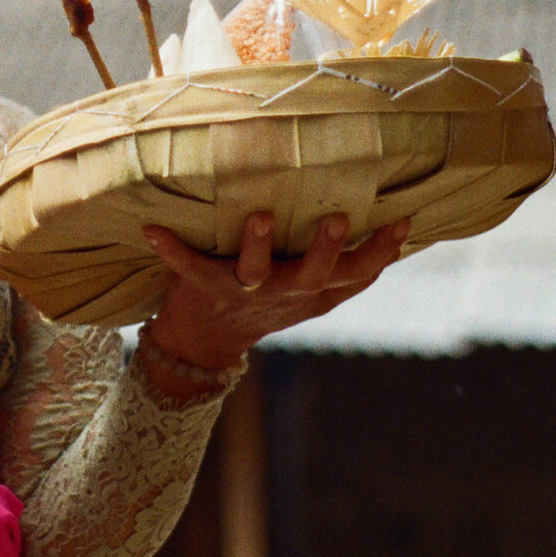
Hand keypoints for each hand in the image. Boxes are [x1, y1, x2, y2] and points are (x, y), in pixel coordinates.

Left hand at [136, 211, 408, 381]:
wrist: (206, 339)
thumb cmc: (267, 299)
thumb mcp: (313, 292)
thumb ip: (344, 269)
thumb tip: (395, 227)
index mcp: (313, 292)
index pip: (357, 275)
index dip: (381, 252)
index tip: (403, 220)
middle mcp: (284, 293)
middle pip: (313, 275)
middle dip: (327, 249)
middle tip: (339, 219)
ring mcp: (244, 293)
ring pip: (255, 271)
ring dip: (259, 245)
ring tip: (262, 217)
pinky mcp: (204, 287)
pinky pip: (188, 267)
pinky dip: (170, 249)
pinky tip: (153, 230)